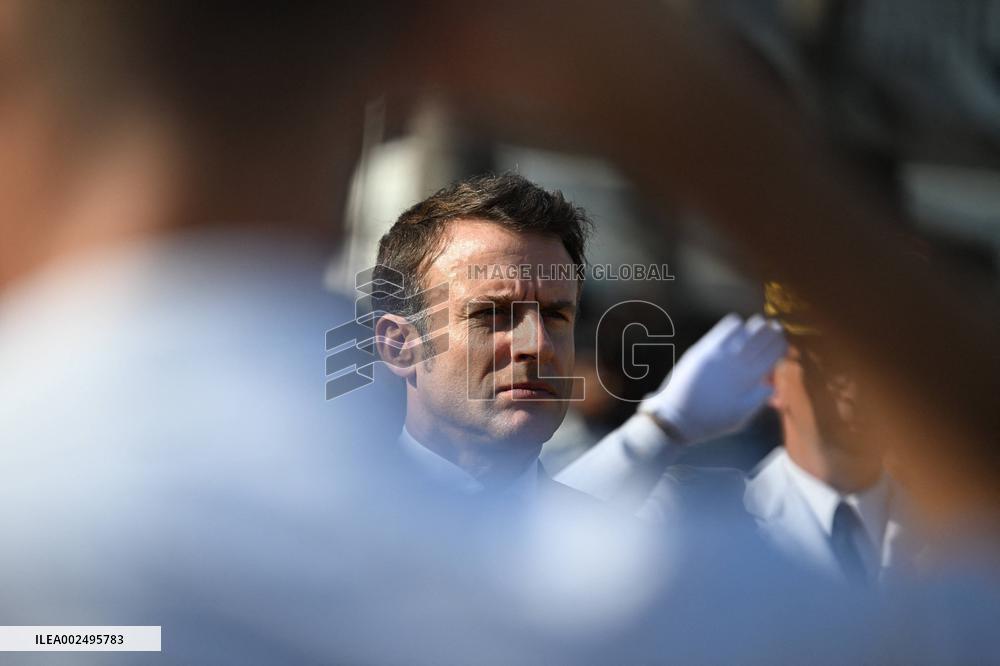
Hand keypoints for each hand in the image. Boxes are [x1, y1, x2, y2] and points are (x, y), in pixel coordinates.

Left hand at [640, 313, 785, 443]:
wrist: (677, 418)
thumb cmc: (710, 420)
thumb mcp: (740, 418)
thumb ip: (758, 400)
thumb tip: (773, 386)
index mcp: (749, 382)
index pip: (773, 355)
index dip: (782, 346)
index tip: (784, 342)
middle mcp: (738, 365)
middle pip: (764, 339)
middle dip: (773, 332)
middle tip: (776, 329)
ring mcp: (721, 355)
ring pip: (749, 329)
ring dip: (757, 326)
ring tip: (759, 326)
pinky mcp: (704, 349)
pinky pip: (727, 327)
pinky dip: (736, 325)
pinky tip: (737, 328)